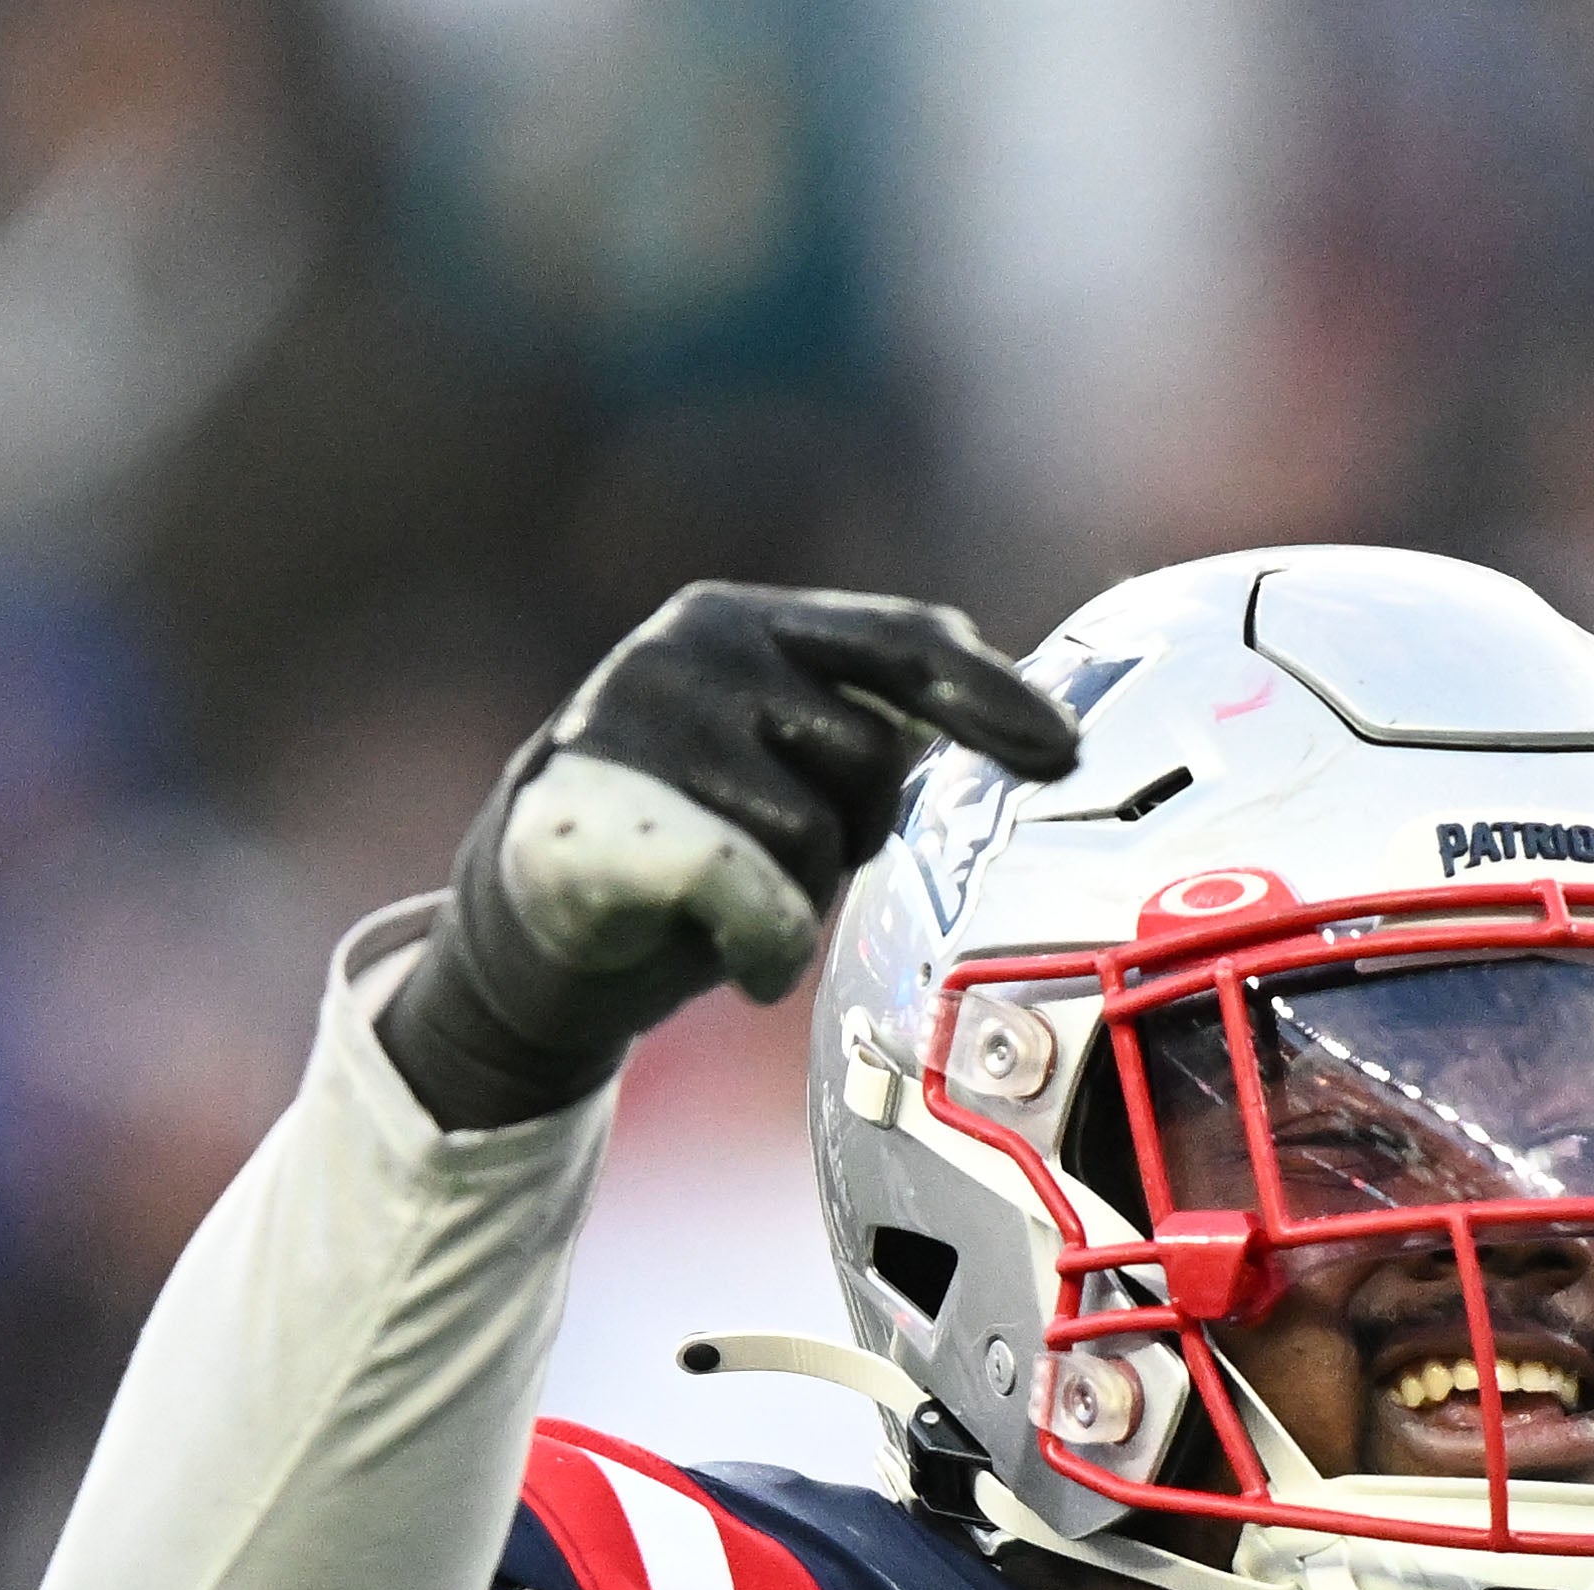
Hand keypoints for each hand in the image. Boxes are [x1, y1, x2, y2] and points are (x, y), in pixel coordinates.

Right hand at [377, 584, 1079, 1130]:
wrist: (530, 922)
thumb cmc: (690, 836)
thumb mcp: (778, 751)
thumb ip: (871, 721)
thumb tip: (1035, 730)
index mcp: (744, 619)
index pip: (903, 642)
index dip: (994, 698)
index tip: (1063, 751)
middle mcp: (689, 649)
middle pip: (877, 753)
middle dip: (859, 826)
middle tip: (787, 858)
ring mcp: (636, 725)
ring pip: (815, 833)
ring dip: (800, 891)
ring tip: (736, 895)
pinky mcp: (598, 819)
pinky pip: (746, 885)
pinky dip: (769, 940)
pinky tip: (753, 966)